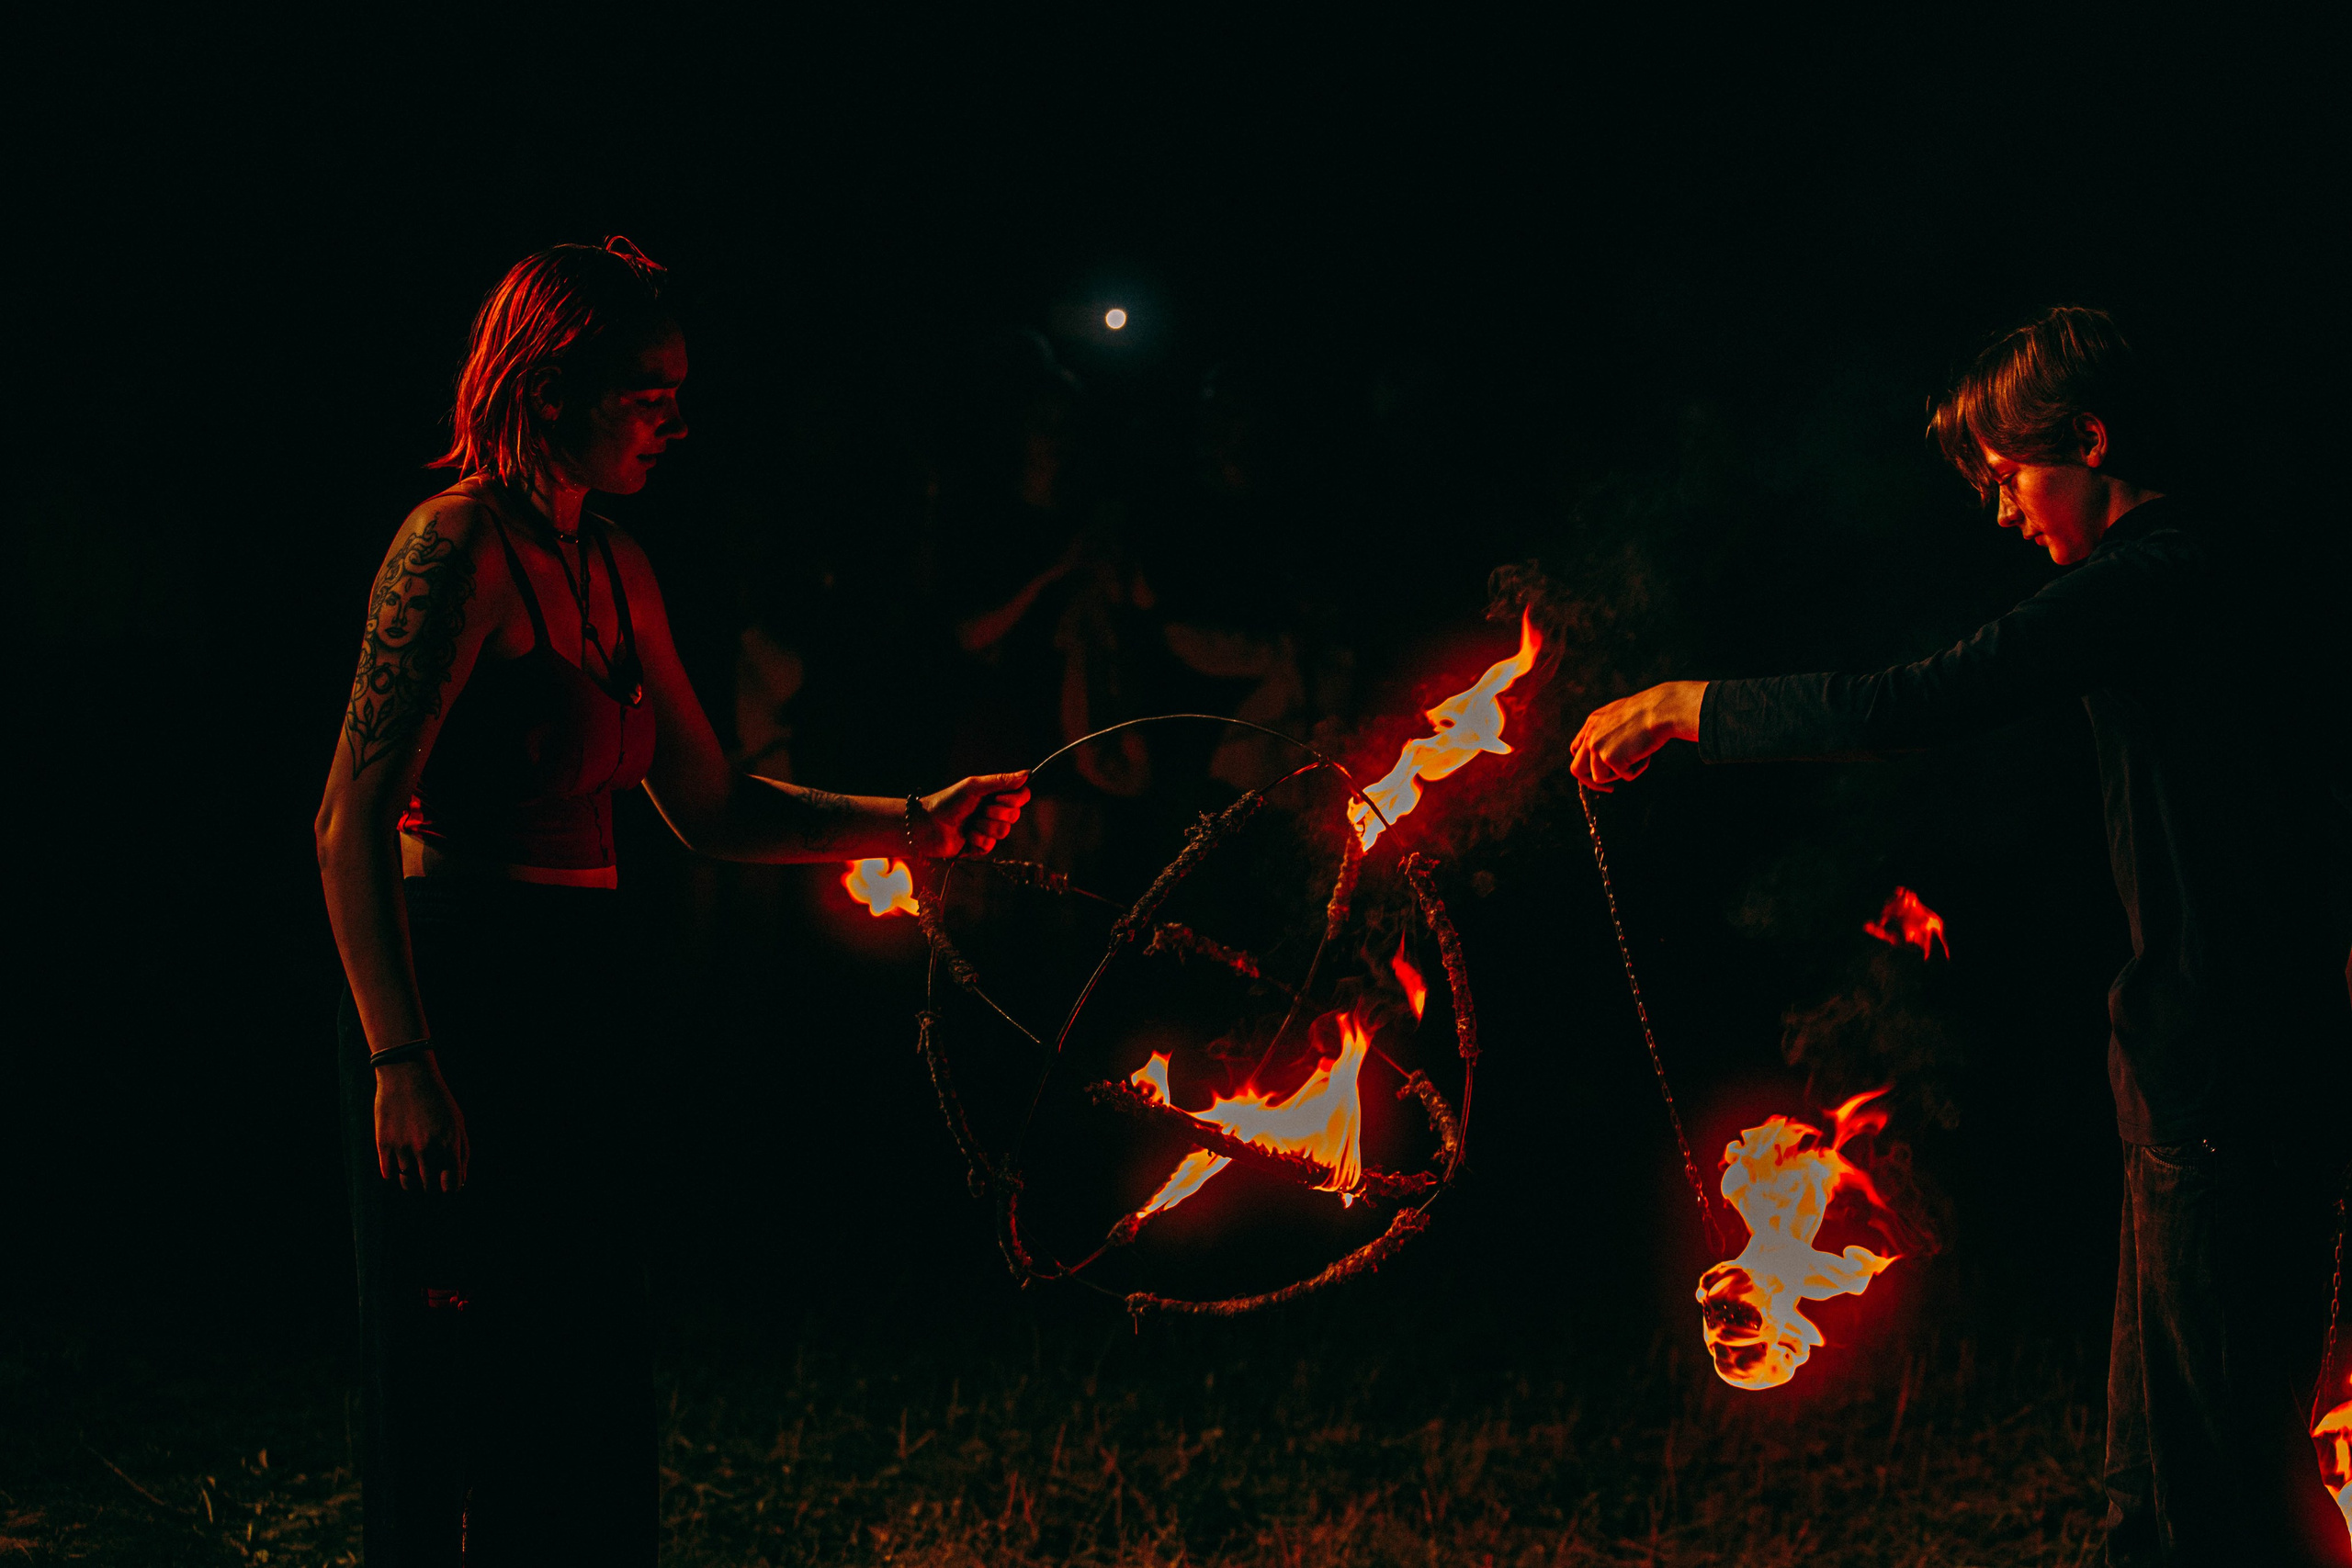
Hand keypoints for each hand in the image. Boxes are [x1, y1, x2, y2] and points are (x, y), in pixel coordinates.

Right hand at [375, 1056, 469, 1192]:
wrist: (408, 1074)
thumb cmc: (437, 1099)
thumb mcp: (457, 1122)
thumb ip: (462, 1153)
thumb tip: (459, 1184)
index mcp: (449, 1143)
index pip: (451, 1185)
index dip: (449, 1188)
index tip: (445, 1183)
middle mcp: (427, 1148)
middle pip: (428, 1187)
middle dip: (430, 1185)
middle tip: (429, 1176)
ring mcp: (404, 1147)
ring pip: (407, 1183)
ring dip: (411, 1181)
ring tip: (413, 1170)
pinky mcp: (384, 1143)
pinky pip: (388, 1173)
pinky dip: (393, 1172)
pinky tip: (398, 1161)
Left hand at [918, 772, 1031, 856]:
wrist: (927, 825)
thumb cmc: (947, 802)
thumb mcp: (973, 787)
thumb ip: (1000, 781)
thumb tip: (1028, 773)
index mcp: (994, 794)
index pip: (1022, 795)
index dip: (1015, 799)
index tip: (998, 797)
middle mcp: (994, 811)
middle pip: (1015, 815)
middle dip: (995, 813)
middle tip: (978, 809)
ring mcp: (987, 829)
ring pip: (1004, 832)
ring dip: (984, 827)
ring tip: (969, 823)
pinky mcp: (980, 846)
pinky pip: (991, 845)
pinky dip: (977, 839)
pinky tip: (965, 835)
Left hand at [1570, 681, 1706, 790]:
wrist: (1659, 710)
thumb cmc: (1650, 712)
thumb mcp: (1621, 717)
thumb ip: (1609, 733)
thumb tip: (1611, 755)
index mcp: (1592, 724)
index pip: (1577, 750)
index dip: (1587, 764)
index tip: (1601, 771)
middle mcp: (1590, 736)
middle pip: (1576, 769)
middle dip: (1590, 782)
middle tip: (1610, 788)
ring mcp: (1597, 747)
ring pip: (1600, 778)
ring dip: (1621, 773)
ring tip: (1638, 756)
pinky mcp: (1610, 758)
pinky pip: (1624, 776)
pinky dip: (1637, 769)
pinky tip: (1645, 754)